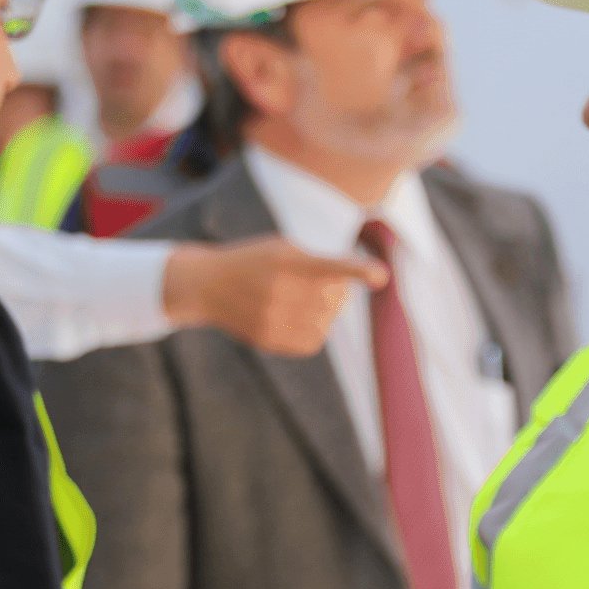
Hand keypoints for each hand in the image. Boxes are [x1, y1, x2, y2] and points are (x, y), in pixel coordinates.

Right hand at [162, 236, 386, 356]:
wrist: (207, 285)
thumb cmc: (255, 260)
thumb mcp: (281, 246)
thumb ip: (316, 260)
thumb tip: (350, 287)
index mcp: (284, 257)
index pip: (328, 265)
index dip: (356, 271)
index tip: (381, 276)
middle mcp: (278, 287)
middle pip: (335, 298)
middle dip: (336, 292)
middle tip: (318, 283)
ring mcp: (272, 316)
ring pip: (326, 321)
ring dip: (326, 312)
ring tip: (304, 300)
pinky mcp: (268, 338)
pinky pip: (313, 341)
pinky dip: (315, 331)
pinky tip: (298, 317)